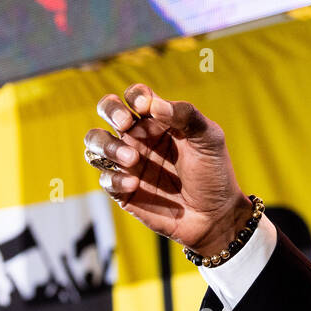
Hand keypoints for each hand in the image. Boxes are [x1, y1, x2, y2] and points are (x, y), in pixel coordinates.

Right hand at [83, 84, 250, 256]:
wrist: (215, 215)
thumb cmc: (214, 172)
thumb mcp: (209, 138)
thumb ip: (186, 115)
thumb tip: (154, 104)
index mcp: (160, 120)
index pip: (136, 96)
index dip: (135, 95)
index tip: (146, 107)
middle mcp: (140, 137)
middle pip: (108, 110)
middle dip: (110, 110)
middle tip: (126, 124)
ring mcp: (128, 163)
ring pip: (96, 142)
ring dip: (108, 146)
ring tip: (133, 159)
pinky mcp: (122, 189)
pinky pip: (104, 178)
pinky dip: (115, 179)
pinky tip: (135, 184)